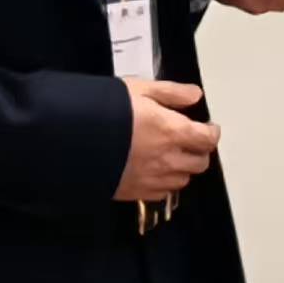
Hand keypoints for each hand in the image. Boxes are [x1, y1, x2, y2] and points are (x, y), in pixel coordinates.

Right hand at [116, 78, 217, 204]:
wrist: (71, 140)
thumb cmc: (107, 110)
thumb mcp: (140, 89)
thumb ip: (171, 92)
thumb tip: (195, 96)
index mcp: (172, 132)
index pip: (208, 140)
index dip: (212, 133)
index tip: (208, 127)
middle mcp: (167, 159)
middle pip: (200, 163)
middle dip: (199, 151)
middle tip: (189, 141)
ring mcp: (151, 179)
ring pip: (182, 180)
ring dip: (182, 168)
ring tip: (171, 155)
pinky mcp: (134, 193)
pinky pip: (161, 193)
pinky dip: (164, 183)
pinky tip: (154, 171)